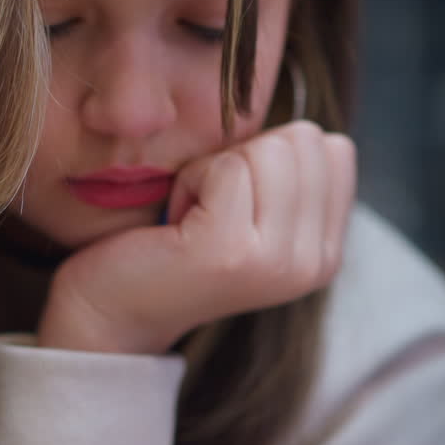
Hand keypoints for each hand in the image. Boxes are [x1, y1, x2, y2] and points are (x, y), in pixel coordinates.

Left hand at [37, 121, 356, 354]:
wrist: (112, 310)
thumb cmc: (173, 243)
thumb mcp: (251, 207)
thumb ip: (290, 175)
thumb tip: (311, 134)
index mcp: (325, 251)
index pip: (332, 149)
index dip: (270, 155)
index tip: (233, 200)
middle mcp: (314, 263)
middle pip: (302, 143)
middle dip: (243, 158)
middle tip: (207, 209)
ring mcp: (277, 261)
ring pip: (267, 150)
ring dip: (214, 169)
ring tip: (191, 216)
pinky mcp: (231, 251)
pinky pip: (225, 166)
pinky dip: (189, 180)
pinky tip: (174, 221)